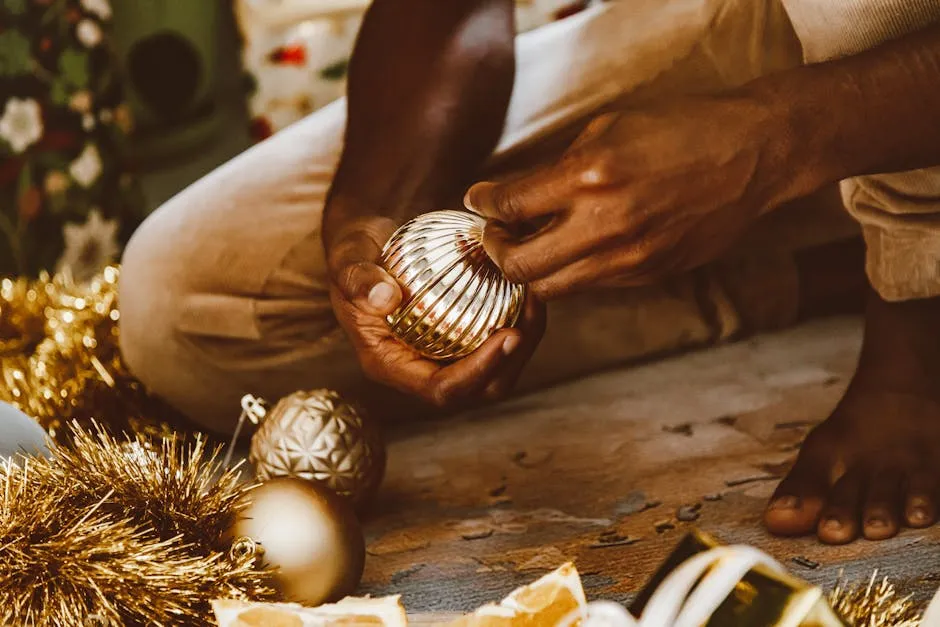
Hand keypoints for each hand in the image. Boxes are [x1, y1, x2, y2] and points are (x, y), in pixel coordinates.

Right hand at [324, 213, 544, 407]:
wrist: (368, 244)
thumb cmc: (355, 252)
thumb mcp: (347, 258)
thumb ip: (358, 278)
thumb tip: (384, 297)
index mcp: (389, 365)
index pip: (441, 390)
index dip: (478, 372)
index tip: (507, 335)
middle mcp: (419, 370)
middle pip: (479, 389)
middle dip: (512, 362)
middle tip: (531, 319)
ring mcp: (443, 356)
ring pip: (497, 371)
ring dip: (524, 342)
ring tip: (536, 301)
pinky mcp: (462, 338)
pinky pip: (498, 343)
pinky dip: (520, 322)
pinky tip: (530, 291)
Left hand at [465, 95, 797, 299]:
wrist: (754, 155)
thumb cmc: (681, 128)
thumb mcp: (609, 128)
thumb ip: (558, 167)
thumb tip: (516, 193)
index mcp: (590, 176)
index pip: (510, 205)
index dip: (484, 203)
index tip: (478, 200)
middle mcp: (605, 225)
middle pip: (519, 266)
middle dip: (495, 251)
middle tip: (495, 234)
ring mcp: (629, 257)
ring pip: (552, 288)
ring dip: (530, 270)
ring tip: (528, 247)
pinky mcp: (648, 274)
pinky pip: (590, 285)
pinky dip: (570, 273)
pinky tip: (571, 251)